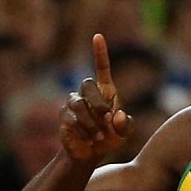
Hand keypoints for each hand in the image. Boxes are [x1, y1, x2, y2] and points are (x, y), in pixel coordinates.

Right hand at [60, 33, 131, 165]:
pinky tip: (88, 139)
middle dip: (98, 103)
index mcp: (105, 92)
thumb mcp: (123, 135)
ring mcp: (73, 103)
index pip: (101, 67)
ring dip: (91, 123)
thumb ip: (126, 125)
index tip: (98, 36)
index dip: (100, 52)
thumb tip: (117, 115)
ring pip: (78, 104)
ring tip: (98, 136)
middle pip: (87, 84)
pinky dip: (83, 131)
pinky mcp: (64, 116)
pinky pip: (71, 119)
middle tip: (107, 121)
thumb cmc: (109, 139)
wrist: (90, 154)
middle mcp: (87, 93)